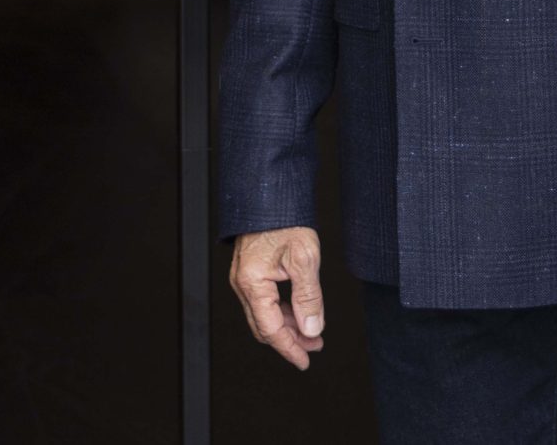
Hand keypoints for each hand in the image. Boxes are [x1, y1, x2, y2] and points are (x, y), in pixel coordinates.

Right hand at [228, 226, 325, 370]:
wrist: (272, 195)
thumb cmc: (286, 221)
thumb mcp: (305, 260)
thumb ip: (308, 298)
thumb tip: (312, 330)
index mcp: (252, 283)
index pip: (270, 329)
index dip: (289, 348)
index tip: (305, 361)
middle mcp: (242, 283)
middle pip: (263, 326)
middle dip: (289, 340)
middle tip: (314, 346)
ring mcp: (243, 277)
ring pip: (263, 315)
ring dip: (286, 326)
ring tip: (311, 330)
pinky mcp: (249, 271)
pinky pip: (262, 301)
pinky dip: (280, 311)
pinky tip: (297, 310)